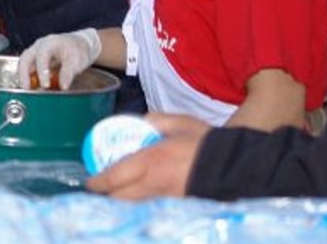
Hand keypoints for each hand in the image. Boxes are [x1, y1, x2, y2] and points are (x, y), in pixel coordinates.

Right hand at [17, 28, 101, 89]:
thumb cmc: (77, 50)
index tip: (45, 85)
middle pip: (25, 58)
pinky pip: (27, 69)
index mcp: (50, 43)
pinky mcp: (34, 61)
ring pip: (23, 63)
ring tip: (27, 91)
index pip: (42, 55)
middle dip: (24, 74)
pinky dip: (27, 78)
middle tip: (27, 89)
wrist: (78, 45)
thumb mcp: (77, 61)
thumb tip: (63, 86)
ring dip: (23, 77)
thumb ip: (68, 73)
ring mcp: (35, 53)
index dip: (42, 71)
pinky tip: (31, 89)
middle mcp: (39, 46)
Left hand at [86, 113, 208, 199]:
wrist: (236, 167)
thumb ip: (156, 120)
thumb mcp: (180, 122)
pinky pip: (151, 207)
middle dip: (107, 194)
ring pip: (134, 205)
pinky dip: (141, 203)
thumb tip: (140, 121)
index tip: (89, 182)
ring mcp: (165, 199)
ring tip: (118, 190)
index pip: (114, 178)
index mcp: (150, 161)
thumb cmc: (207, 143)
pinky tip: (140, 195)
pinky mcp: (176, 206)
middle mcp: (154, 184)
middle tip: (102, 185)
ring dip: (123, 200)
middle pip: (120, 198)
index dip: (97, 182)